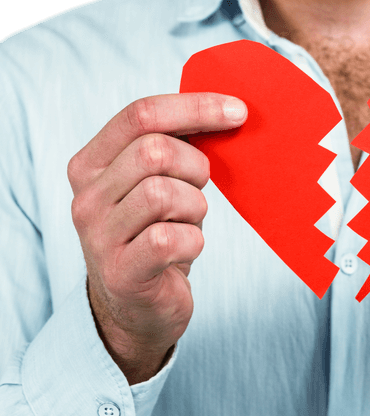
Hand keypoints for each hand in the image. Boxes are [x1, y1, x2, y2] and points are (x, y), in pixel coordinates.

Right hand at [68, 93, 246, 383]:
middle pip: (153, 151)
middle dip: (195, 165)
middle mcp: (86, 197)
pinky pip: (170, 239)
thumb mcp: (155, 182)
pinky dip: (193, 241)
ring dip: (194, 207)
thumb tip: (227, 109)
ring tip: (188, 222)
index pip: (140, 114)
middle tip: (201, 187)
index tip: (238, 111)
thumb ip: (173, 145)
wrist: (137, 308)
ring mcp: (98, 237)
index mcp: (90, 163)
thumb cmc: (156, 232)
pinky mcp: (120, 273)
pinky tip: (186, 248)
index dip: (195, 107)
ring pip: (162, 194)